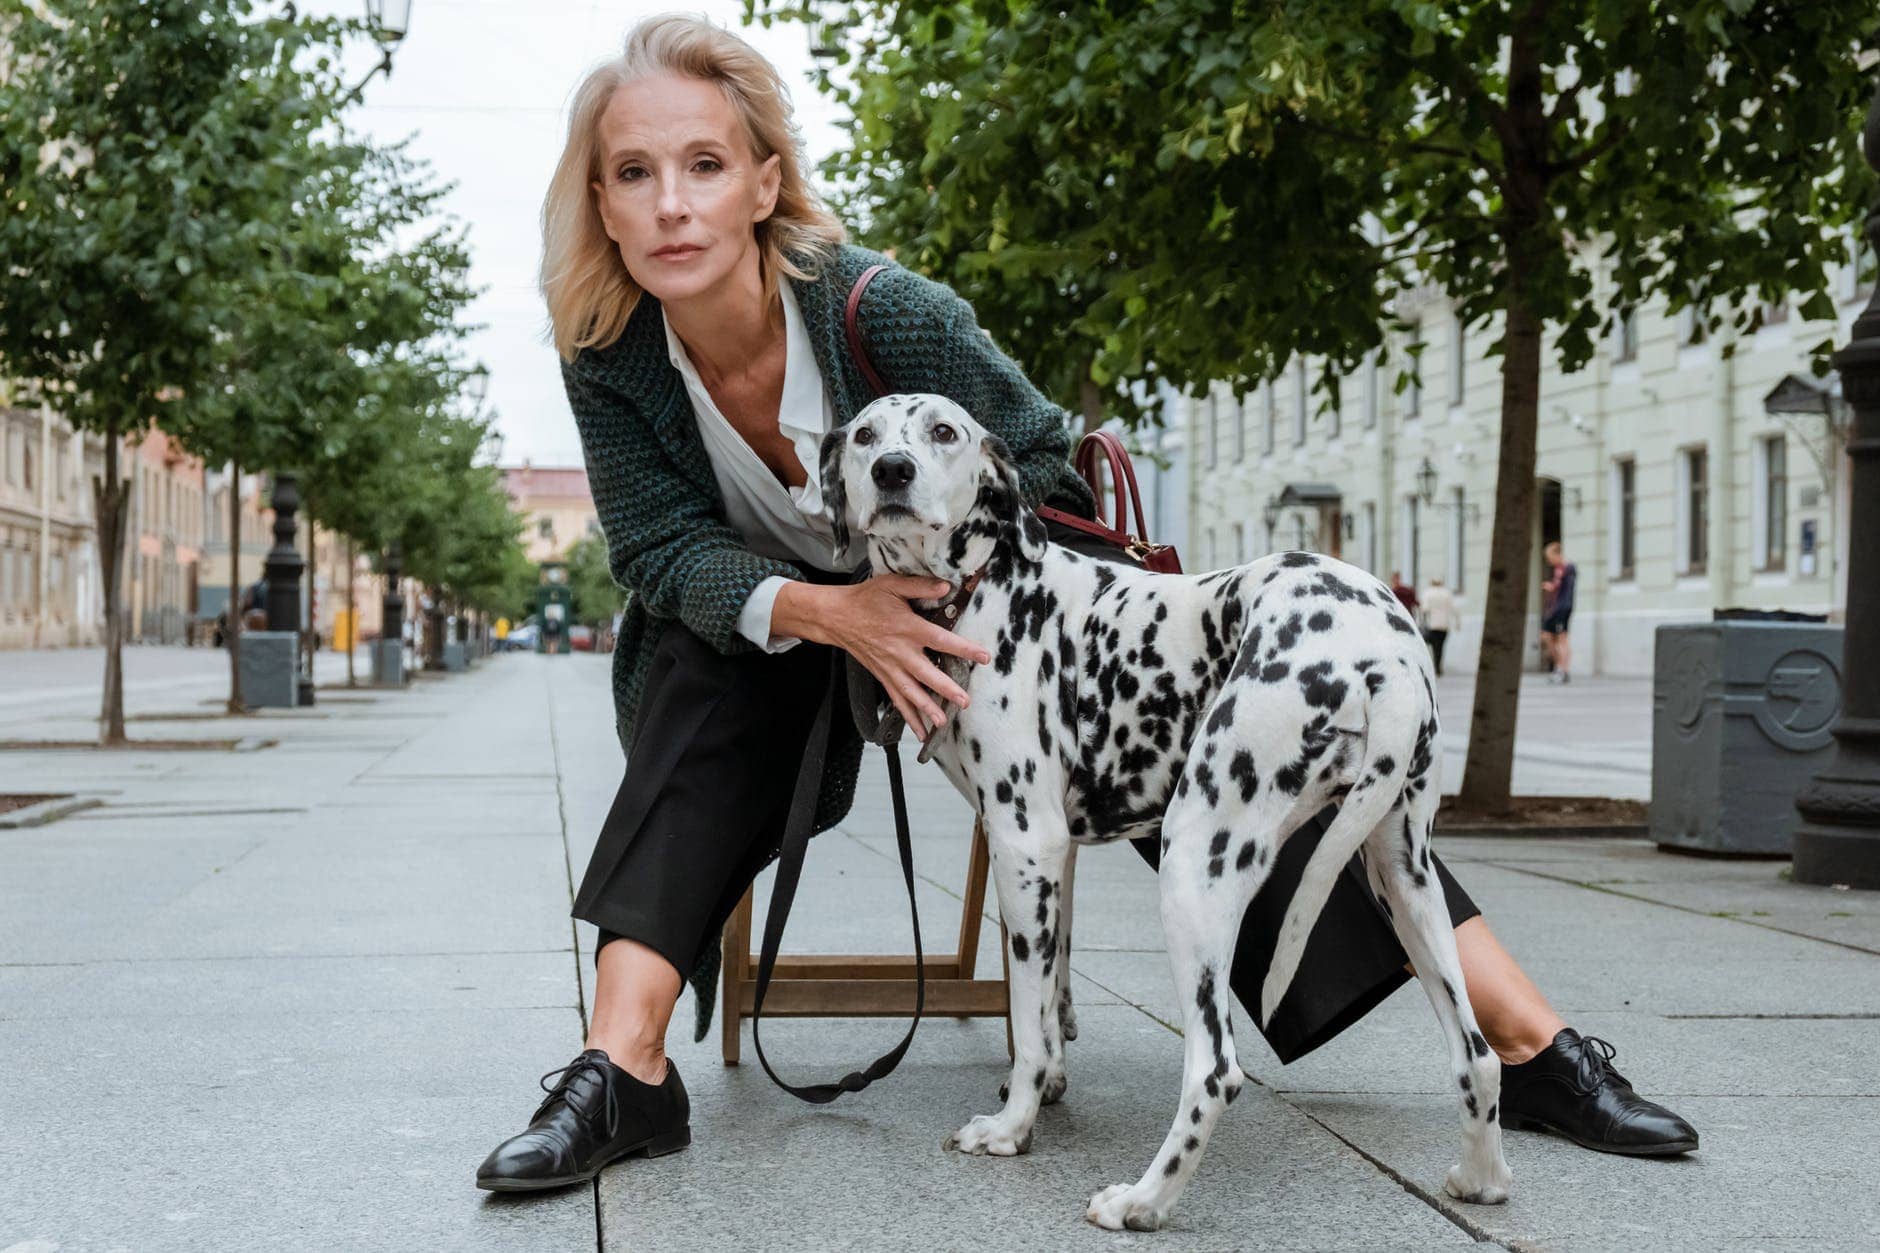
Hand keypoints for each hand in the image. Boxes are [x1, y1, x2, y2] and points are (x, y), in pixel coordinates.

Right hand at [831, 574, 993, 741]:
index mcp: (907, 628)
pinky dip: (909, 717)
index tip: (983, 656)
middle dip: (945, 689)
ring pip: (911, 692)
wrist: (836, 617)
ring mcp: (890, 667)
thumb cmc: (866, 599)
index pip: (940, 639)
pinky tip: (921, 731)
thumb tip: (947, 586)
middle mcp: (900, 651)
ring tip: (941, 723)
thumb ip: (921, 586)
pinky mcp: (883, 676)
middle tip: (964, 701)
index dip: (963, 648)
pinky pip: (897, 700)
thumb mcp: (893, 584)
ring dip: (926, 709)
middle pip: (926, 674)